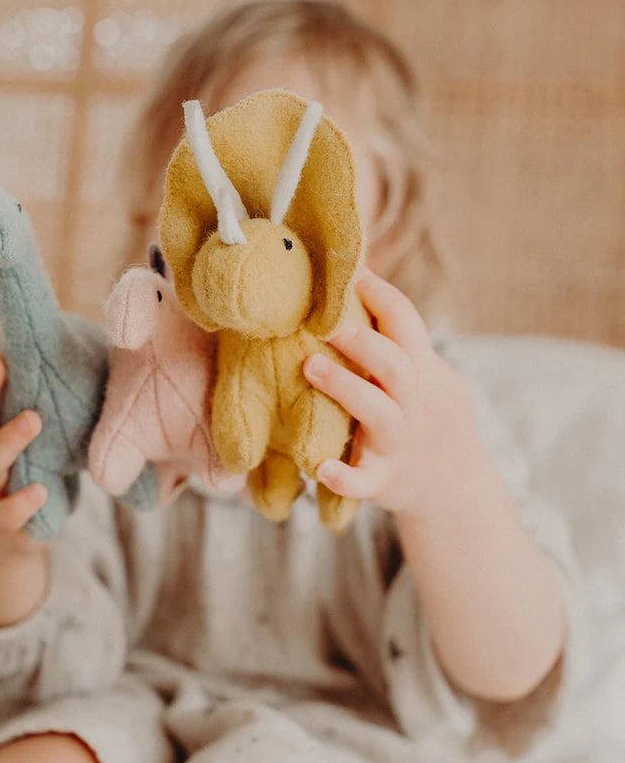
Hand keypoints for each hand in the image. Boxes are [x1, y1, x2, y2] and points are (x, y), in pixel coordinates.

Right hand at [0, 335, 49, 626]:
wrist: (9, 536)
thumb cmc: (30, 468)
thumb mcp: (37, 433)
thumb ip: (50, 400)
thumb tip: (92, 348)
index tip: (3, 333)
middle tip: (0, 361)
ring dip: (9, 439)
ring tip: (35, 419)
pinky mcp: (6, 523)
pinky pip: (9, 513)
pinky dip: (23, 502)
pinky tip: (43, 491)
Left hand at [303, 267, 479, 514]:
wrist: (453, 489)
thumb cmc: (424, 418)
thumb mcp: (426, 377)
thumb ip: (397, 342)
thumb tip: (357, 284)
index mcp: (422, 372)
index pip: (407, 326)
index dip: (382, 297)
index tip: (353, 273)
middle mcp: (413, 405)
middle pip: (396, 367)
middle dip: (363, 342)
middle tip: (326, 321)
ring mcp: (398, 444)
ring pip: (380, 415)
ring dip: (345, 388)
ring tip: (309, 365)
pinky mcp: (383, 481)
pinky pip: (364, 481)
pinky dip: (345, 476)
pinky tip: (320, 468)